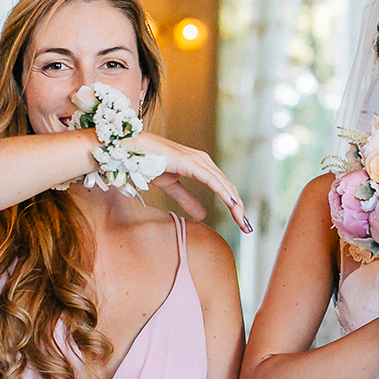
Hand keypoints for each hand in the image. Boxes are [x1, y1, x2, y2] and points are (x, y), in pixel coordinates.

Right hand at [124, 132, 250, 232]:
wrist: (131, 149)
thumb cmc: (149, 162)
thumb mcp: (171, 186)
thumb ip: (187, 199)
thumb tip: (203, 215)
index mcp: (201, 166)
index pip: (223, 188)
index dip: (234, 205)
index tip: (242, 223)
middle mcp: (203, 161)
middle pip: (228, 187)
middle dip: (239, 209)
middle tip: (248, 228)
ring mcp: (198, 160)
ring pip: (224, 185)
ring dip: (235, 205)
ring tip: (243, 222)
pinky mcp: (190, 162)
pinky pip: (211, 180)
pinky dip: (223, 192)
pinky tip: (231, 204)